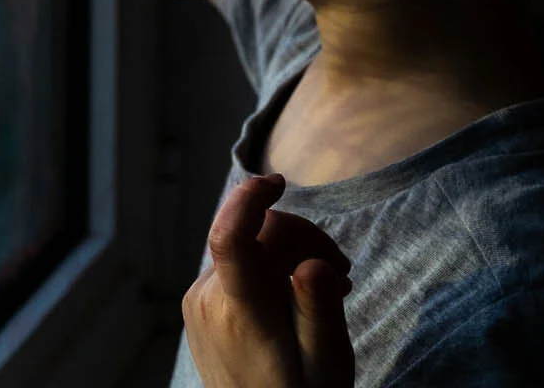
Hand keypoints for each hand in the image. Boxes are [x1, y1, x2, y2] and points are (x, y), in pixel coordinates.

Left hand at [182, 174, 355, 387]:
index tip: (278, 180)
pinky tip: (295, 292)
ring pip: (246, 246)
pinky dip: (267, 267)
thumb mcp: (325, 363)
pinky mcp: (199, 303)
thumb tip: (315, 262)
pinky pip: (234, 265)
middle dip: (303, 236)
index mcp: (240, 311)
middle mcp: (208, 298)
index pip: (229, 237)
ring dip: (288, 252)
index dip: (249, 198)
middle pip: (255, 234)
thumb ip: (319, 311)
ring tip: (329, 286)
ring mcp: (198, 300)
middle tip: (344, 270)